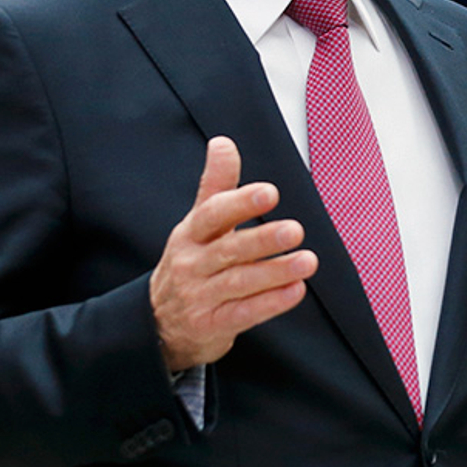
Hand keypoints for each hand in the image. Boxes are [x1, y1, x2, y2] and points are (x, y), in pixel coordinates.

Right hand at [151, 136, 317, 371]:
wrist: (158, 322)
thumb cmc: (190, 263)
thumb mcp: (197, 224)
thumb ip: (216, 185)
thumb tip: (223, 142)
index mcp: (191, 234)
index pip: (212, 214)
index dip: (240, 203)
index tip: (270, 192)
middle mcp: (192, 264)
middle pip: (228, 250)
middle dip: (263, 240)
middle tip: (295, 230)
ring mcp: (200, 296)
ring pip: (239, 282)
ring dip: (275, 272)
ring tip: (307, 261)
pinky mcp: (212, 324)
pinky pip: (243, 313)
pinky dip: (270, 303)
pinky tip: (295, 291)